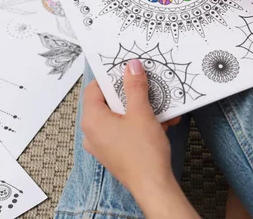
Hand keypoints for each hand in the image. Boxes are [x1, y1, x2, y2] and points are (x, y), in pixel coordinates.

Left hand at [81, 59, 176, 196]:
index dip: (111, 77)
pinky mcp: (114, 152)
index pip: (94, 88)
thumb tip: (131, 67)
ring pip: (119, 116)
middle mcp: (92, 132)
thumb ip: (135, 86)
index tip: (127, 71)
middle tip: (145, 87)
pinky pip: (124, 130)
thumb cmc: (143, 153)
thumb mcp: (141, 112)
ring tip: (158, 107)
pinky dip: (139, 124)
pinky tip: (160, 123)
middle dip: (131, 94)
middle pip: (108, 102)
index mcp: (92, 120)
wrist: (153, 185)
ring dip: (140, 109)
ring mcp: (102, 144)